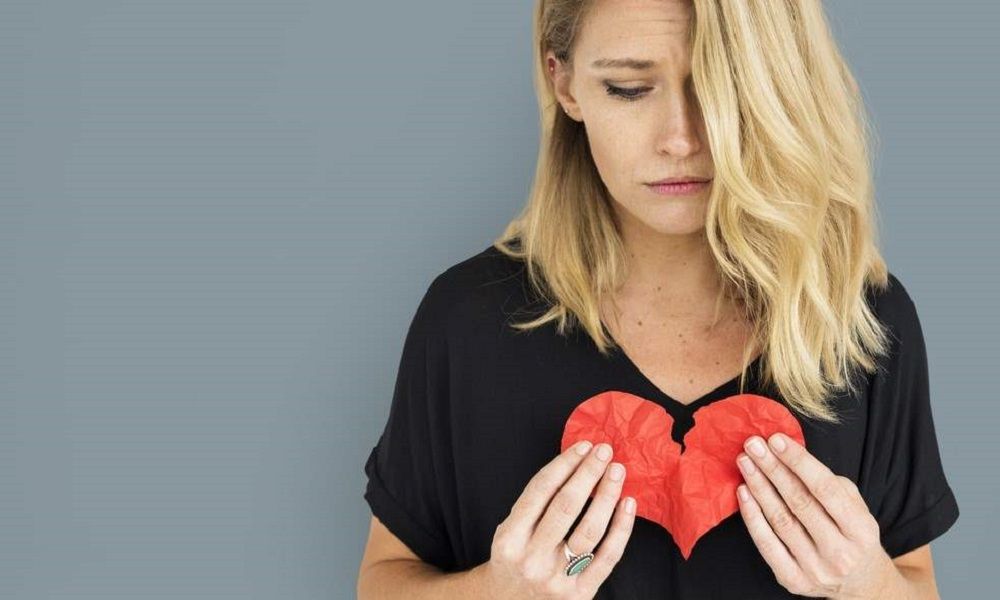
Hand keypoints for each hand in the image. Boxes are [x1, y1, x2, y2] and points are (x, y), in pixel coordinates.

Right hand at [482, 440, 636, 598]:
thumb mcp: (509, 530)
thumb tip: (576, 463)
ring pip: (590, 530)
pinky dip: (622, 528)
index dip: (564, 464)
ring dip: (607, 495)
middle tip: (604, 451)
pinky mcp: (580, 593)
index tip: (583, 446)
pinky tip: (628, 503)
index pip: (540, 491)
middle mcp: (531, 558)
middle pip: (566, 506)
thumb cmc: (515, 558)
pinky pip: (608, 556)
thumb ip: (536, 503)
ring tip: (617, 471)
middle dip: (588, 473)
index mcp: (510, 538)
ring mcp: (557, 578)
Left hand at [735, 432, 894, 598]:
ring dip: (759, 487)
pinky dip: (752, 516)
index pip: (825, 489)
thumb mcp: (856, 507)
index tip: (776, 439)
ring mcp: (816, 570)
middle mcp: (840, 553)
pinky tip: (743, 493)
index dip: (799, 462)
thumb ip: (830, 484)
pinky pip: (766, 544)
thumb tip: (791, 455)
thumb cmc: (852, 534)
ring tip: (745, 463)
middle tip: (753, 445)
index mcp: (861, 530)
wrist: (859, 583)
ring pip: (780, 520)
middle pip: (799, 502)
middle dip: (773, 469)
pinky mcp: (793, 580)